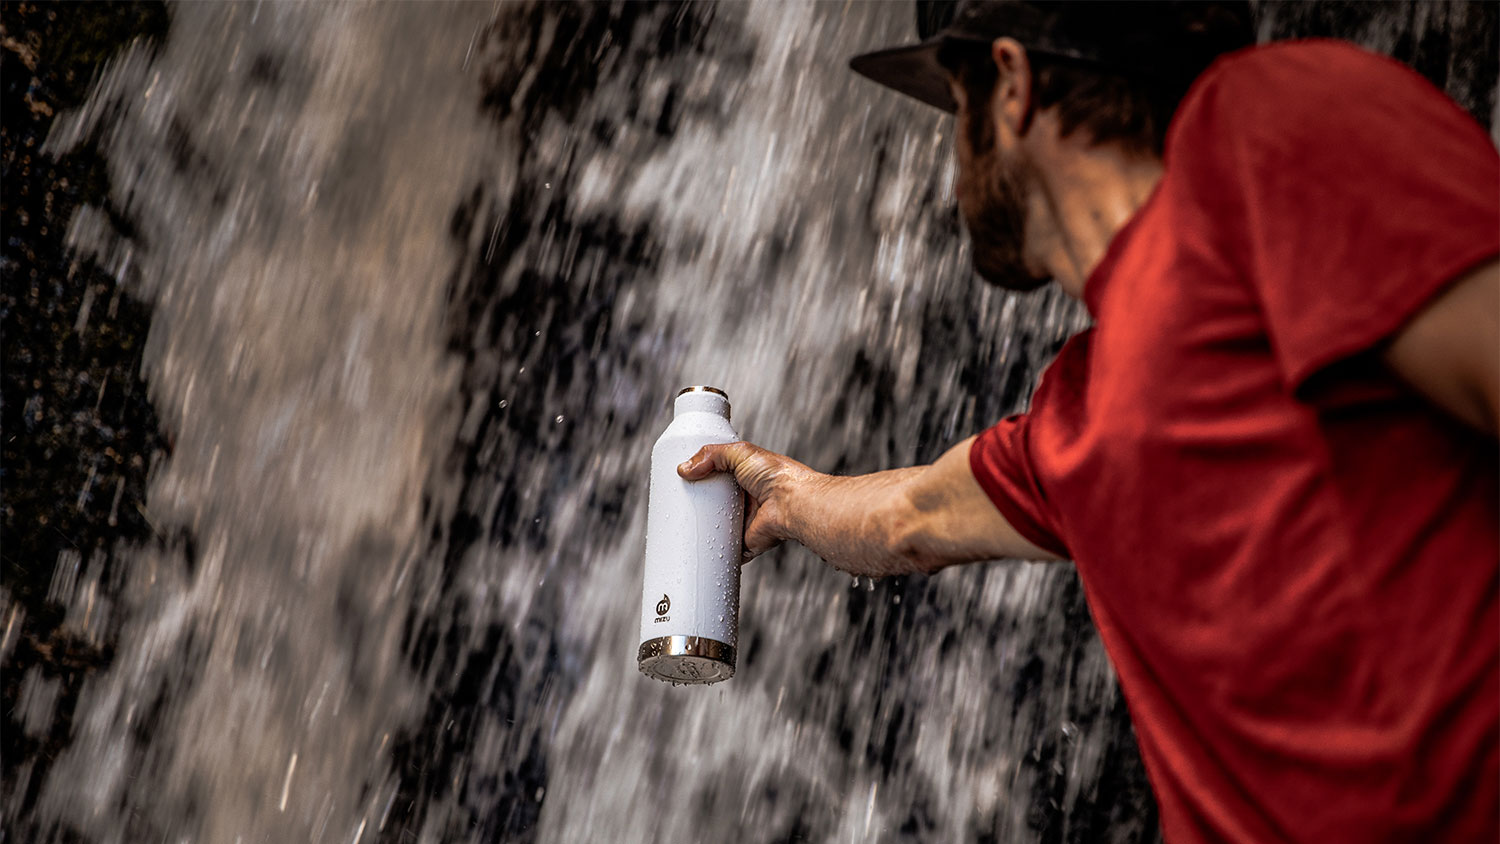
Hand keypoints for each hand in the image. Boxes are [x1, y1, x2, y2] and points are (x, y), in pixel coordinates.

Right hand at [678, 442, 817, 562]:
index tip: (683, 481)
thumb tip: (685, 468)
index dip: (702, 478)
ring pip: (717, 527)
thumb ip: (712, 454)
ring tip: (680, 527)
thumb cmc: (776, 476)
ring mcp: (745, 522)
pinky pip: (725, 550)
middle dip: (699, 504)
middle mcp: (746, 499)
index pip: (719, 476)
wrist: (792, 504)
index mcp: (746, 477)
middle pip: (715, 502)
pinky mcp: (745, 543)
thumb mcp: (740, 452)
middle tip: (677, 505)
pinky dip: (714, 552)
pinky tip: (698, 550)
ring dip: (703, 529)